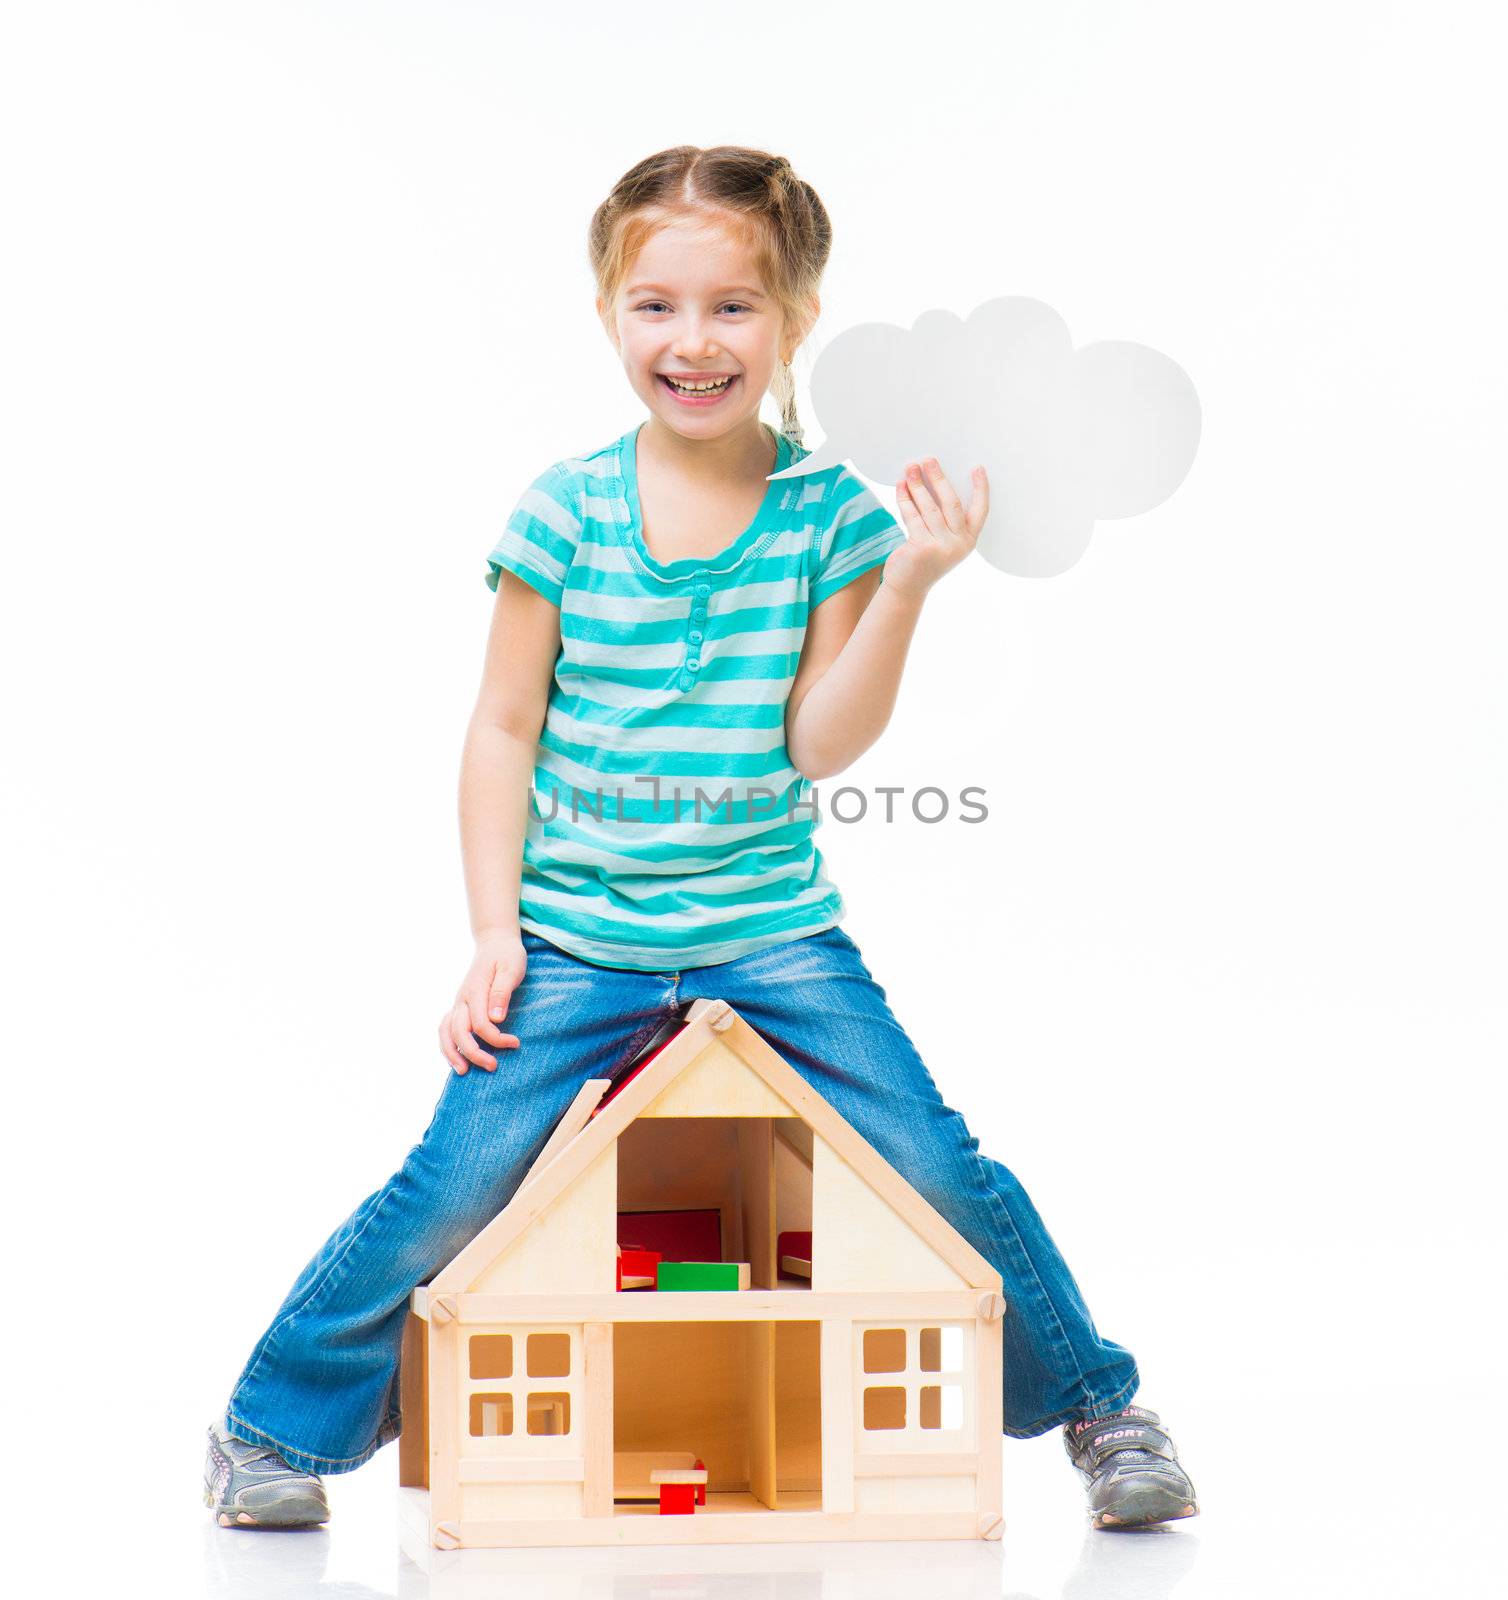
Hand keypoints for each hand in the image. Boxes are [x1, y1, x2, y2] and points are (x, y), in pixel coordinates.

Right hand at [439, 931, 525, 1073]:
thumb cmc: (507, 956)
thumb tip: (496, 1019)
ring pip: (446, 1032)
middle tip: (493, 1067)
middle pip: (459, 1032)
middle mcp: (462, 999)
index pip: (480, 1023)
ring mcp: (458, 1003)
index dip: (496, 1038)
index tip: (515, 1043)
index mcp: (475, 990)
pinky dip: (448, 1045)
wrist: (495, 943)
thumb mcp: (511, 968)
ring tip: (463, 1072)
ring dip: (452, 1053)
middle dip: (474, 1053)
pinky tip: (457, 1058)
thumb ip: (502, 992)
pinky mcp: (459, 1007)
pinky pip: (446, 1028)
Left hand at [885, 457, 988, 602]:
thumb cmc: (925, 558)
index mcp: (968, 540)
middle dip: (939, 478)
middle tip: (929, 460)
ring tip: (910, 468)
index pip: (981, 511)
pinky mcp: (921, 548)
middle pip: (952, 503)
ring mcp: (941, 547)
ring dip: (918, 485)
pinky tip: (900, 487)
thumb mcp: (942, 541)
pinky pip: (912, 517)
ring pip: (929, 508)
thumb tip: (931, 481)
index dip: (981, 489)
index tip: (977, 468)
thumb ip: (943, 519)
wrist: (908, 587)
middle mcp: (958, 544)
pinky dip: (905, 499)